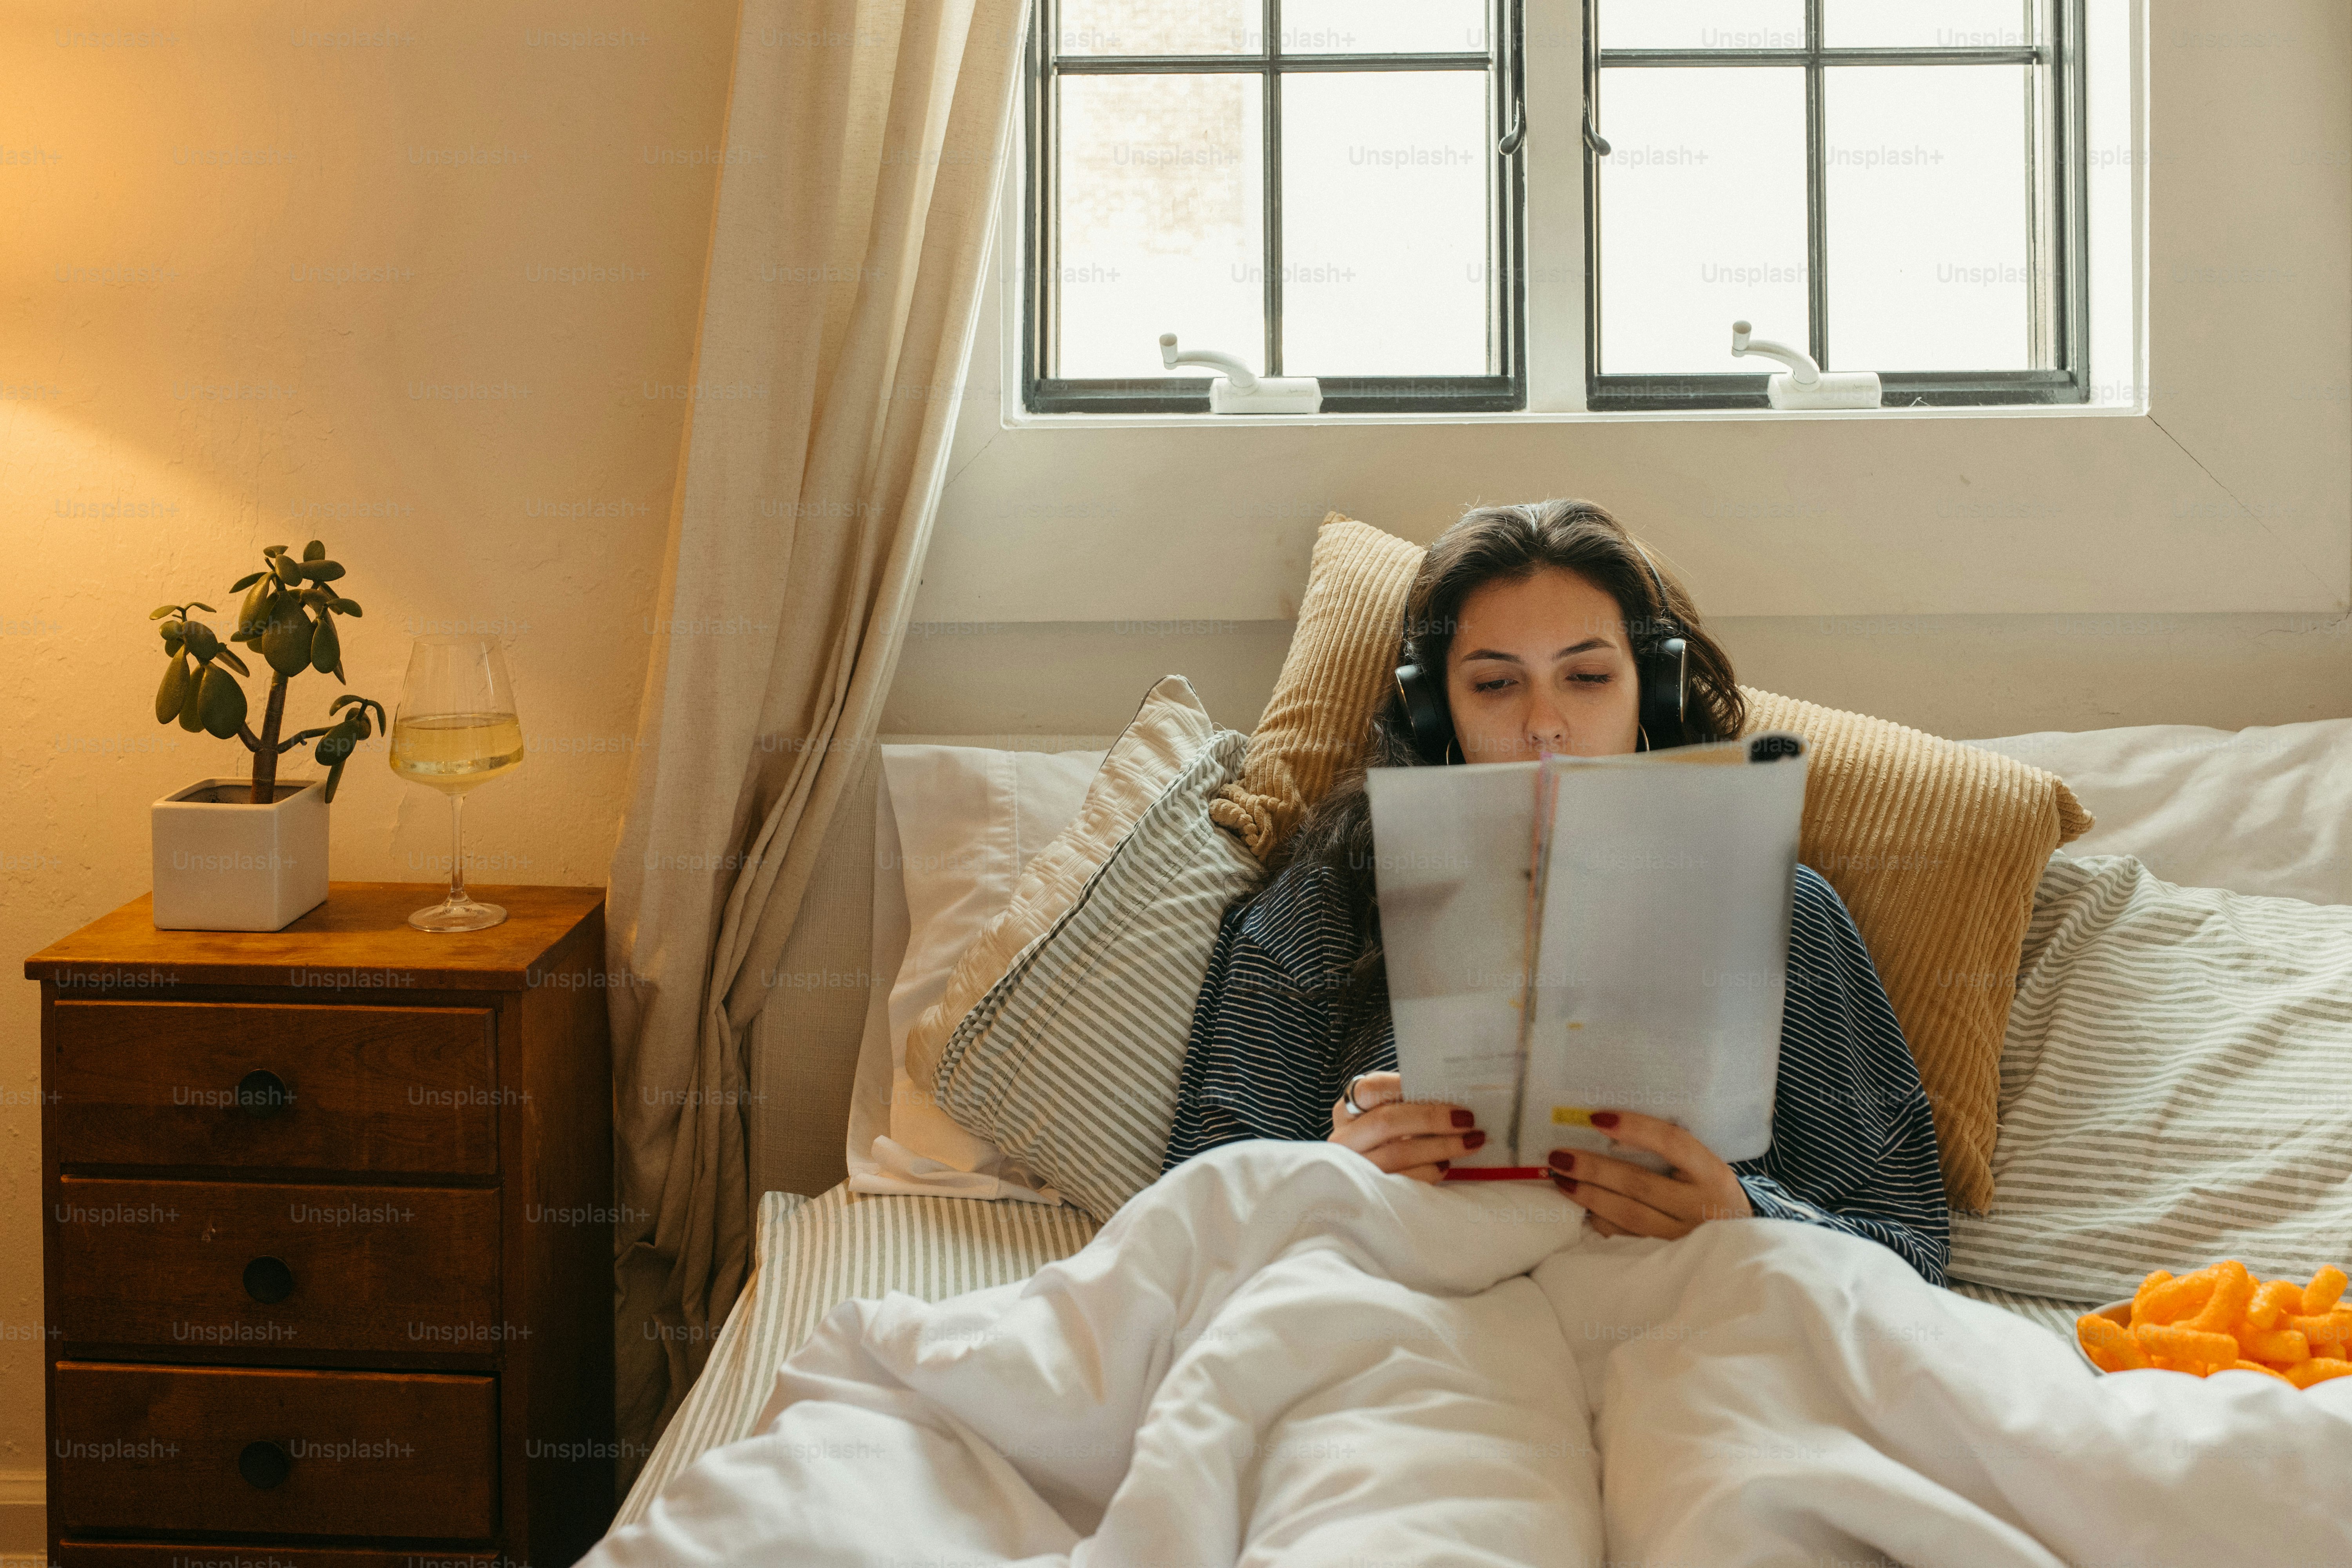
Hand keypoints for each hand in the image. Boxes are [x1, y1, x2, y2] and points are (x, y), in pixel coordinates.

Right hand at [1327, 1071, 1481, 1183]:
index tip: (1439, 1087)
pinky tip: (1446, 1165)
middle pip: (1386, 1122)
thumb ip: (1407, 1105)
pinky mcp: (1371, 1194)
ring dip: (1440, 1146)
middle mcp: (1345, 1139)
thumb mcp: (1386, 1119)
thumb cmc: (1386, 1141)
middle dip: (1430, 1118)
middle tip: (1466, 1119)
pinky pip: (1405, 1182)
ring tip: (1470, 1142)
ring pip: (1398, 1154)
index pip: (1371, 1089)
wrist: (1363, 1187)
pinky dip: (1430, 1172)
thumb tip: (1451, 1095)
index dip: (1403, 1085)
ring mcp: (1354, 1169)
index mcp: (1347, 1111)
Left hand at [1547, 1110, 1752, 1238]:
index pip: (1673, 1144)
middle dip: (1594, 1169)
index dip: (1635, 1129)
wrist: (1742, 1239)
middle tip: (1559, 1156)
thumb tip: (1606, 1128)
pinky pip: (1627, 1239)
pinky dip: (1601, 1222)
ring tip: (1561, 1180)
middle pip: (1639, 1185)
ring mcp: (1684, 1237)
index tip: (1597, 1117)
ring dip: (1589, 1197)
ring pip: (1628, 1217)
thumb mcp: (1704, 1167)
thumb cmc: (1710, 1191)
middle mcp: (1700, 1207)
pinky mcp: (1668, 1259)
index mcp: (1713, 1174)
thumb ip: (1669, 1151)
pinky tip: (1583, 1208)